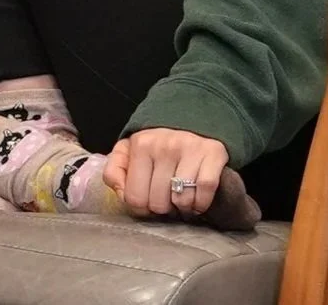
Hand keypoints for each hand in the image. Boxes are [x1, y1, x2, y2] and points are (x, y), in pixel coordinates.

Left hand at [102, 128, 228, 217]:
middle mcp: (165, 144)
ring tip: (180, 197)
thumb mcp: (128, 152)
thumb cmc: (156, 147)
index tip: (148, 199)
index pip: (135, 199)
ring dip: (182, 207)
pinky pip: (204, 192)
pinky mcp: (213, 153)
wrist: (191, 121)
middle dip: (162, 207)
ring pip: (182, 201)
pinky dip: (200, 203)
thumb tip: (121, 192)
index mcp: (141, 144)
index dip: (142, 207)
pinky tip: (196, 198)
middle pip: (159, 204)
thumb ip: (114, 172)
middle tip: (166, 197)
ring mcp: (190, 147)